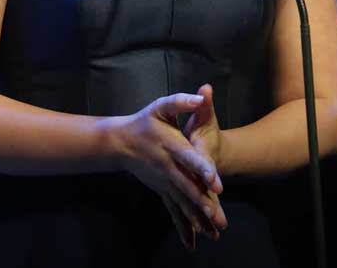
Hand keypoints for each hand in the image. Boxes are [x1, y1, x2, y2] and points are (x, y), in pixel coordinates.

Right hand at [106, 92, 226, 248]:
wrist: (119, 142)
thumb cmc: (144, 121)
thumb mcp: (160, 107)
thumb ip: (181, 101)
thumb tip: (202, 94)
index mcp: (170, 145)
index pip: (188, 158)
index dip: (202, 169)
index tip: (216, 182)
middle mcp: (167, 166)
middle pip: (186, 185)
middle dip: (201, 201)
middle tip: (216, 214)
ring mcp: (163, 181)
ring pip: (181, 201)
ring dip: (196, 217)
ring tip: (211, 232)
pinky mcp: (161, 189)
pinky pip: (173, 209)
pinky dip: (182, 225)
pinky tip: (192, 241)